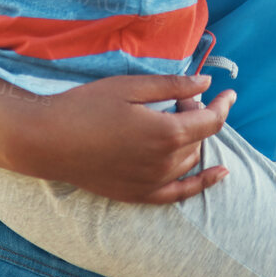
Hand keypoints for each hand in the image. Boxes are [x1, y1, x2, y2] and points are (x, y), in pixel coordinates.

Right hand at [10, 73, 235, 203]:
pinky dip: (202, 183)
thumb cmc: (86, 106)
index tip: (228, 92)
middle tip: (174, 99)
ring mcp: (151, 183)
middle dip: (196, 115)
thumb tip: (206, 82)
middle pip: (198, 138)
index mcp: (165, 133)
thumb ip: (173, 86)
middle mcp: (163, 163)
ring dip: (190, 139)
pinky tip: (220, 174)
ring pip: (189, 160)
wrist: (47, 141)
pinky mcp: (137, 194)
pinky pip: (179, 193)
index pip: (211, 121)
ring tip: (168, 119)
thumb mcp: (131, 86)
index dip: (222, 105)